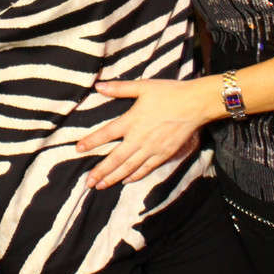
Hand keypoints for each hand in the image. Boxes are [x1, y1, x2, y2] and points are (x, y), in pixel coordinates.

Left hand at [76, 78, 208, 188]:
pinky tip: (125, 181)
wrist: (195, 104)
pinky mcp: (163, 154)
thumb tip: (98, 86)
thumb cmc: (169, 93)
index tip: (78, 149)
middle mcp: (139, 138)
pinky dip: (135, 176)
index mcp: (132, 120)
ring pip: (129, 167)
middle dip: (100, 171)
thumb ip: (120, 89)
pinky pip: (146, 168)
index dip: (91, 142)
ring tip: (100, 186)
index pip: (106, 134)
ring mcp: (152, 149)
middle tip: (87, 182)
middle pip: (115, 158)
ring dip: (113, 178)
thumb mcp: (143, 87)